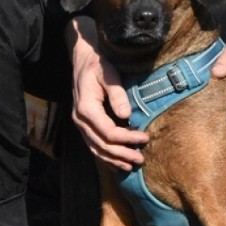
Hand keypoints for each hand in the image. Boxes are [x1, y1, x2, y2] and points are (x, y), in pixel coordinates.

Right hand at [68, 16, 147, 170]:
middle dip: (122, 153)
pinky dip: (105, 156)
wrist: (82, 60)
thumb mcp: (108, 74)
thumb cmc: (98, 64)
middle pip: (102, 145)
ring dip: (114, 159)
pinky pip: (93, 145)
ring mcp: (80, 124)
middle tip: (141, 159)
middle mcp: (80, 119)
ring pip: (96, 149)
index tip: (145, 137)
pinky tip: (117, 162)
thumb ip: (117, 94)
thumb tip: (126, 116)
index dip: (127, 138)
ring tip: (131, 165)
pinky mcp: (84, 125)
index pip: (108, 132)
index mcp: (86, 108)